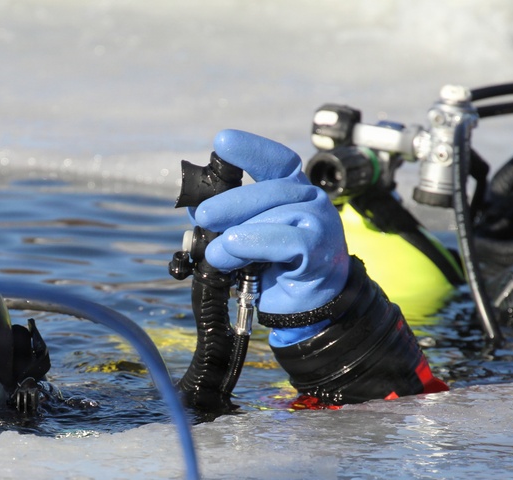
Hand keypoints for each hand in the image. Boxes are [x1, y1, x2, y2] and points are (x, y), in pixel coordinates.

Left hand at [188, 129, 349, 345]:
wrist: (305, 304)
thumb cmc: (274, 266)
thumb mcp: (244, 239)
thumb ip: (224, 221)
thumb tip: (193, 206)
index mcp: (291, 189)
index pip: (276, 161)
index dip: (251, 149)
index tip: (222, 142)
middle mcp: (309, 199)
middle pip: (271, 189)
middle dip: (231, 202)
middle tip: (203, 216)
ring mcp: (319, 222)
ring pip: (276, 214)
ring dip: (238, 234)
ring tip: (215, 253)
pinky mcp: (320, 249)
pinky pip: (287, 240)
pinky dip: (256, 243)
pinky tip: (234, 250)